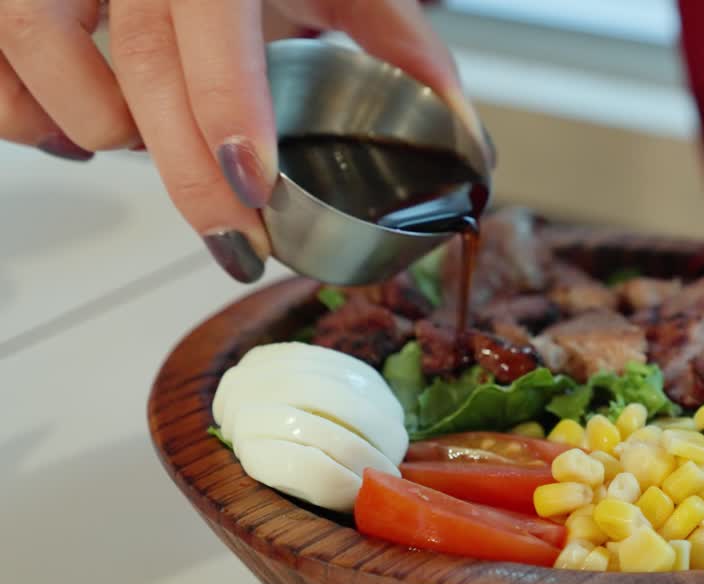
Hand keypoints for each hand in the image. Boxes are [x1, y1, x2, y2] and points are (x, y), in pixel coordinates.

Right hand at [0, 0, 484, 282]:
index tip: (251, 186)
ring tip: (149, 154)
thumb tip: (463, 131)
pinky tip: (75, 133)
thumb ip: (399, 37)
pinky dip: (25, 113)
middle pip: (138, 66)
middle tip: (238, 243)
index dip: (224, 106)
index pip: (206, 23)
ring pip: (40, 54)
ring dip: (96, 130)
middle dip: (187, 175)